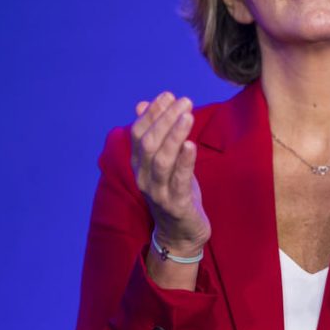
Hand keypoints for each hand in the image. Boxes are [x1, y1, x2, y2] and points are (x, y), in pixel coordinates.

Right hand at [131, 91, 210, 255]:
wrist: (180, 234)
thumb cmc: (174, 192)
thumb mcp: (164, 162)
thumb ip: (155, 135)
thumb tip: (141, 104)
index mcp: (139, 165)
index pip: (138, 134)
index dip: (152, 113)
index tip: (168, 95)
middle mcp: (144, 177)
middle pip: (148, 144)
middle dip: (165, 119)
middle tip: (184, 101)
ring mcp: (158, 192)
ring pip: (161, 160)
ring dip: (174, 135)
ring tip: (187, 115)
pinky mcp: (176, 204)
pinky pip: (178, 180)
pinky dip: (184, 161)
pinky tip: (191, 144)